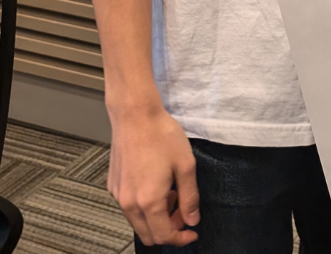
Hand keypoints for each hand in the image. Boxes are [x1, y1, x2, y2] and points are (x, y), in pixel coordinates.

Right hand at [108, 105, 198, 246]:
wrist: (135, 116)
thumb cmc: (163, 137)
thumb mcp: (186, 165)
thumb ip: (189, 197)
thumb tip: (192, 221)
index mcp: (149, 201)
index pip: (163, 236)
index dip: (180, 239)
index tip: (192, 232)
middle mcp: (129, 204)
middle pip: (148, 234)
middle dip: (168, 229)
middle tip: (184, 211)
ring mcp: (118, 196)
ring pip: (137, 222)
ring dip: (156, 218)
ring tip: (172, 194)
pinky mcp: (113, 186)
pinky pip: (129, 208)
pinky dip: (144, 207)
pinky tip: (157, 185)